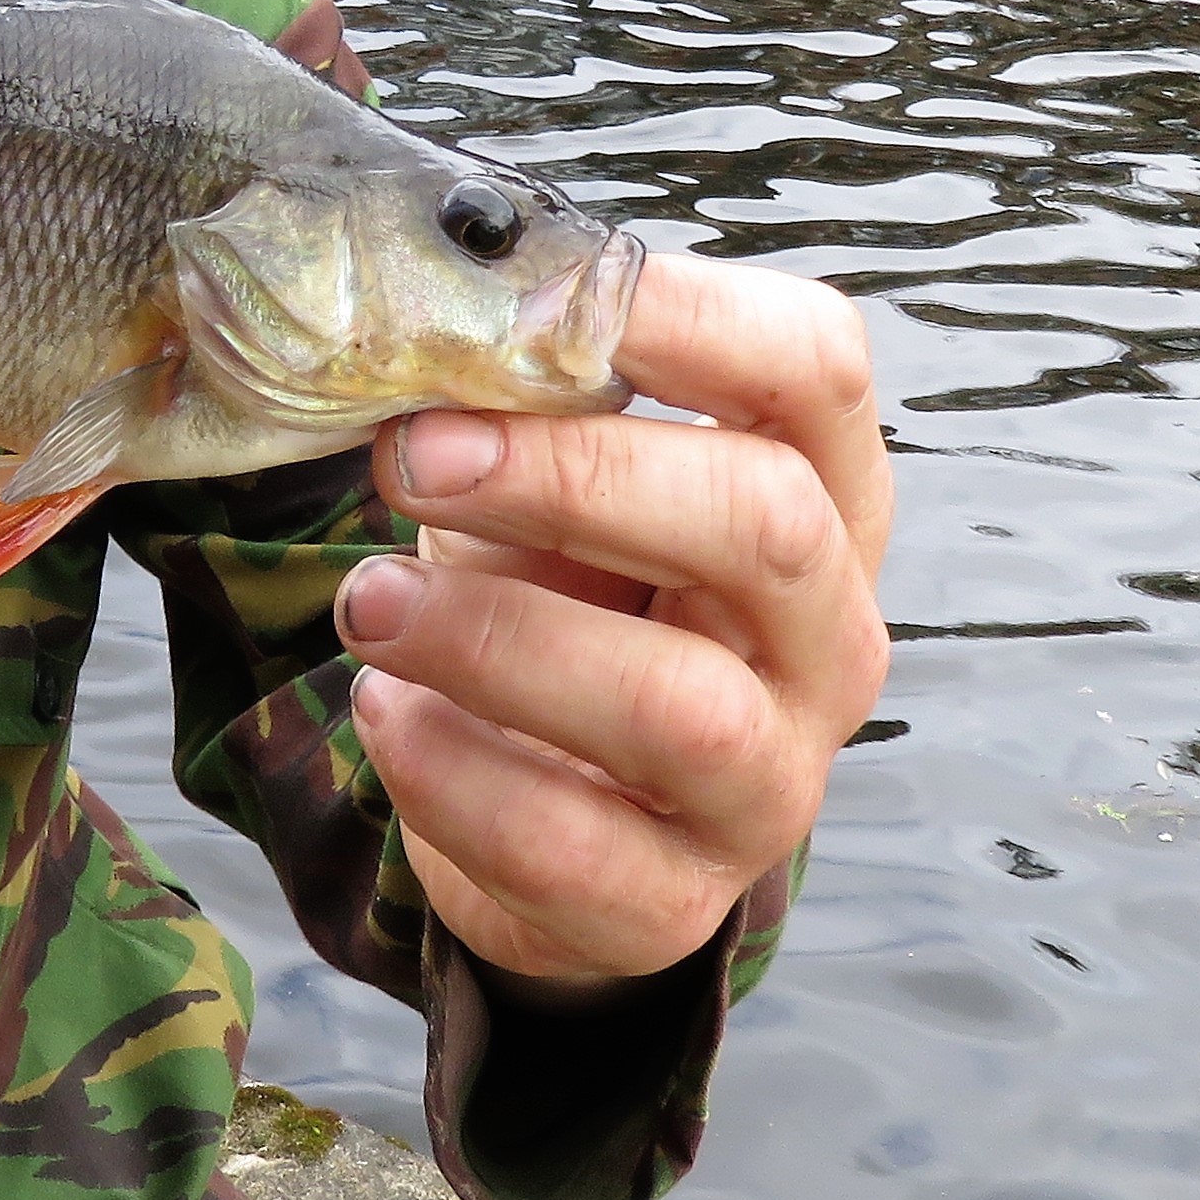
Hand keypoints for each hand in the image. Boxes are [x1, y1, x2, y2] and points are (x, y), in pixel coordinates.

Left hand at [333, 255, 890, 999]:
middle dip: (573, 476)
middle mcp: (829, 639)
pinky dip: (451, 772)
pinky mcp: (674, 902)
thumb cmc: (568, 603)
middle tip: (411, 457)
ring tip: (370, 604)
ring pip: (679, 707)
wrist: (550, 820)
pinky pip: (569, 843)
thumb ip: (523, 416)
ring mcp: (772, 784)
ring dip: (497, 640)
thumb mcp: (556, 496)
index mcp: (821, 496)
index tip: (535, 296)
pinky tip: (387, 713)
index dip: (693, 314)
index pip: (819, 368)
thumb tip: (419, 328)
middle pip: (765, 525)